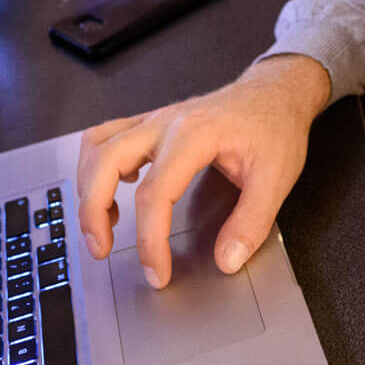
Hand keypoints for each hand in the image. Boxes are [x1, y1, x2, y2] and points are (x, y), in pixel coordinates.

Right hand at [76, 55, 330, 288]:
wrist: (275, 92)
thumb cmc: (275, 128)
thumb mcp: (276, 178)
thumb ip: (251, 222)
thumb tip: (226, 260)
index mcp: (195, 135)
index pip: (155, 193)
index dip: (150, 240)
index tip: (157, 273)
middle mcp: (166, 123)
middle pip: (105, 161)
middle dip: (92, 210)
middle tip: (102, 250)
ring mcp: (155, 119)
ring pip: (97, 145)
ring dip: (88, 186)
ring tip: (102, 225)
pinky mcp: (152, 122)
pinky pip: (107, 136)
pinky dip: (97, 165)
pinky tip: (116, 192)